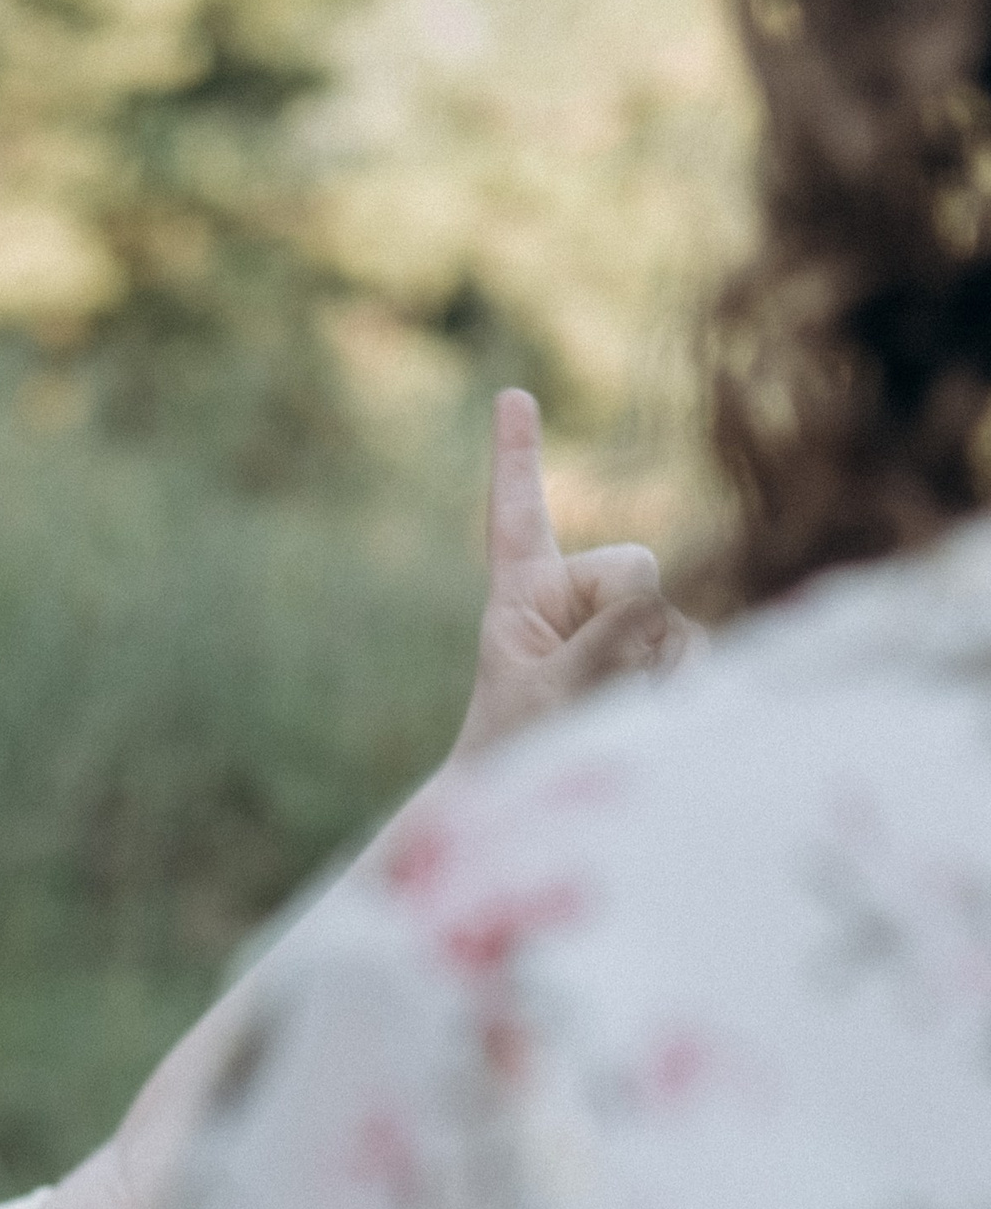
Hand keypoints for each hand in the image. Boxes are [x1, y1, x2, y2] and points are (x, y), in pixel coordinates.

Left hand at [453, 391, 698, 760]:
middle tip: (590, 690)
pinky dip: (681, 686)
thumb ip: (601, 642)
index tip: (511, 396)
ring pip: (672, 619)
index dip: (516, 458)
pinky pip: (697, 652)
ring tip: (609, 717)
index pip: (517, 518)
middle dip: (629, 624)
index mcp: (523, 596)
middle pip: (636, 569)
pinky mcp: (664, 657)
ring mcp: (627, 627)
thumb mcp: (548, 695)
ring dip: (652, 671)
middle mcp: (579, 598)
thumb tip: (657, 608)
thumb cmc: (521, 757)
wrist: (540, 811)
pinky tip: (652, 716)